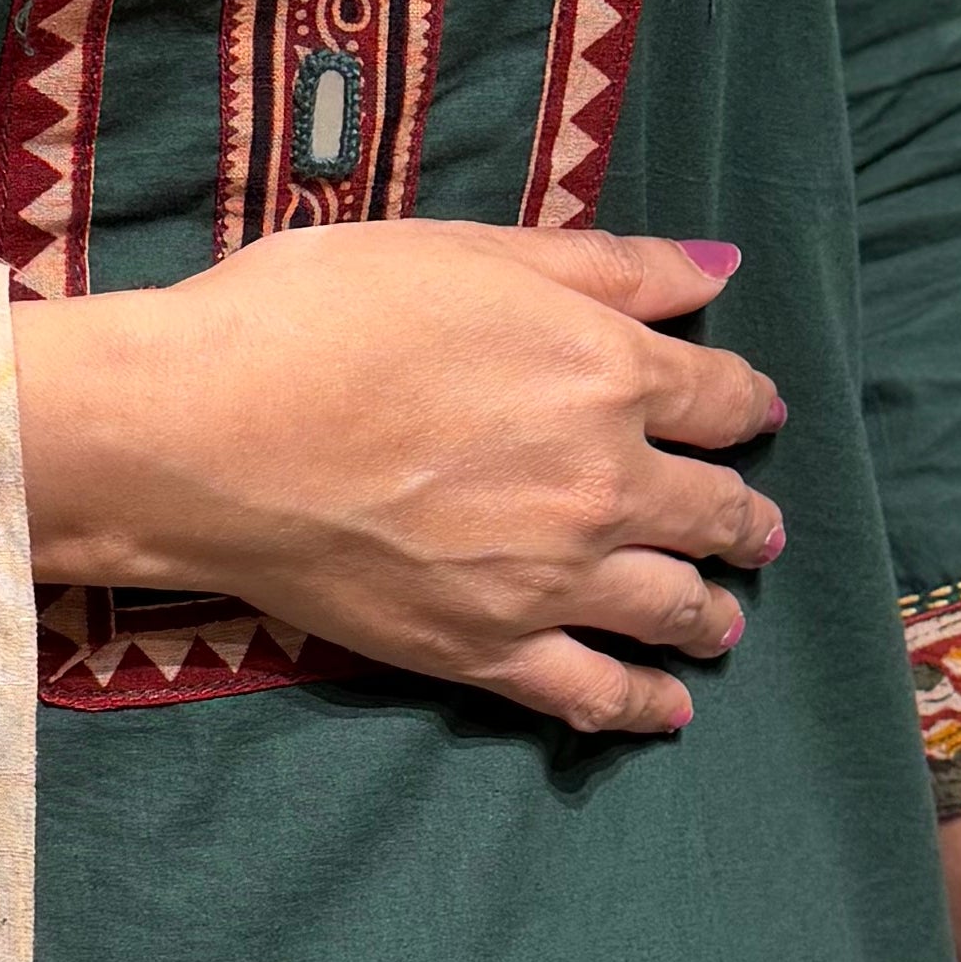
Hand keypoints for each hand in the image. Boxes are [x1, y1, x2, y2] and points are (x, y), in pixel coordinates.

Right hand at [8, 220, 785, 735]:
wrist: (207, 433)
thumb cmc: (317, 314)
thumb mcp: (467, 251)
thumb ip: (604, 266)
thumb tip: (721, 266)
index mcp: (607, 371)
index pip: (721, 396)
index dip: (743, 403)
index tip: (749, 413)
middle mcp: (604, 482)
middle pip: (715, 511)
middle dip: (743, 518)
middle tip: (753, 529)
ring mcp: (553, 578)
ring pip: (675, 607)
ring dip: (712, 611)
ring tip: (720, 620)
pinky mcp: (488, 650)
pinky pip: (593, 693)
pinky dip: (643, 705)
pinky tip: (667, 710)